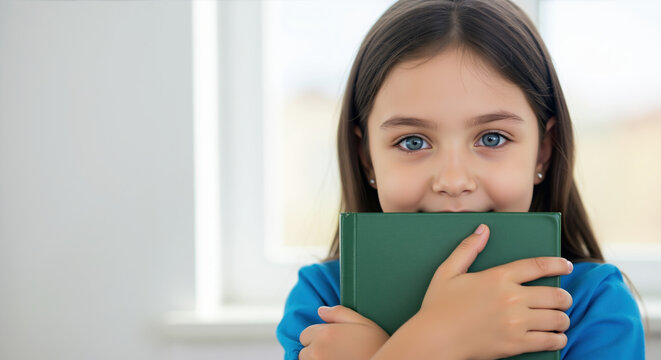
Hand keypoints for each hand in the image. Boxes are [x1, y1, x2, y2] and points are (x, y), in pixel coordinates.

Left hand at [299, 305, 389, 359]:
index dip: (318, 337)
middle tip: (337, 353)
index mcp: (325, 333)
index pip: (305, 334)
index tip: (333, 342)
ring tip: (339, 359)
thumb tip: (321, 310)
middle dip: (315, 351)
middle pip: (304, 351)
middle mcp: (318, 351)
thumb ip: (340, 313)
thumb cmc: (378, 346)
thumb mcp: (363, 323)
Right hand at [374, 224, 572, 359]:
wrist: (434, 340)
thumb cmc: (438, 306)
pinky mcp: (515, 344)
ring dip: (562, 319)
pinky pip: (550, 341)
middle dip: (564, 298)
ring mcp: (515, 322)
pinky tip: (556, 337)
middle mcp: (511, 298)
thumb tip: (483, 229)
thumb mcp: (447, 271)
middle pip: (555, 295)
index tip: (567, 266)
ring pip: (557, 318)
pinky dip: (558, 339)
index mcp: (497, 277)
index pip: (538, 266)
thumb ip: (467, 249)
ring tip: (560, 320)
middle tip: (563, 300)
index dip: (557, 264)